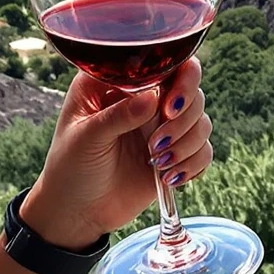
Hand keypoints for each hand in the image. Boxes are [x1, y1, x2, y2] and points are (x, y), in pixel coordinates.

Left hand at [19, 55, 213, 247]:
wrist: (77, 212)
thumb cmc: (70, 167)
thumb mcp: (86, 137)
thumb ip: (117, 116)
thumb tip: (153, 98)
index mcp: (119, 82)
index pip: (163, 61)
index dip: (178, 78)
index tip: (168, 107)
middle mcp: (145, 98)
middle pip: (191, 87)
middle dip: (185, 115)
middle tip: (159, 140)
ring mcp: (161, 126)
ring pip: (201, 119)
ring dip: (187, 143)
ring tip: (159, 164)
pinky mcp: (173, 154)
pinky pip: (203, 151)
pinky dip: (193, 164)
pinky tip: (169, 177)